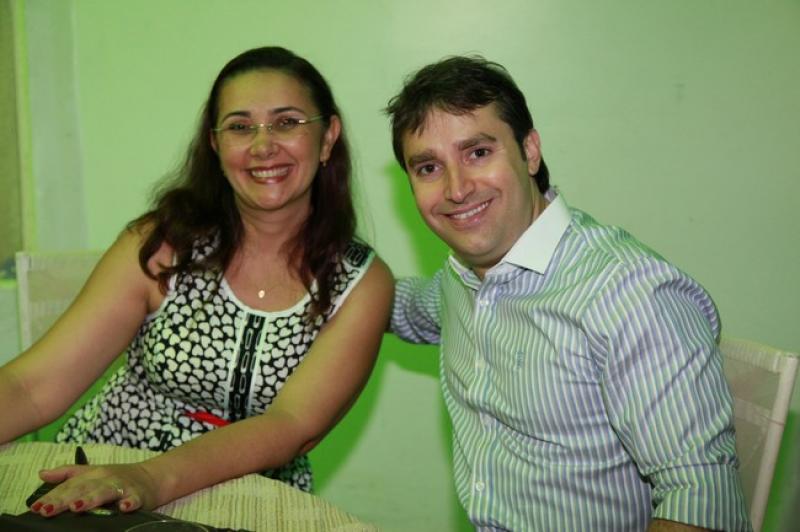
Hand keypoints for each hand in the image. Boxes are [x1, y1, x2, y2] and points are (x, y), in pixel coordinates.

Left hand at [30, 463, 157, 516]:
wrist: (152, 477)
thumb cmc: (117, 478)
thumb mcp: (91, 472)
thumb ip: (67, 474)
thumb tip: (42, 474)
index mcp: (92, 475)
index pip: (68, 486)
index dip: (51, 497)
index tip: (36, 508)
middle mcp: (105, 479)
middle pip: (83, 488)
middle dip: (65, 499)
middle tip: (48, 510)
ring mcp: (122, 486)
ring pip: (106, 491)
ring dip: (92, 498)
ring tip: (77, 507)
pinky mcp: (139, 495)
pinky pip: (134, 499)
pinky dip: (130, 502)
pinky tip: (124, 508)